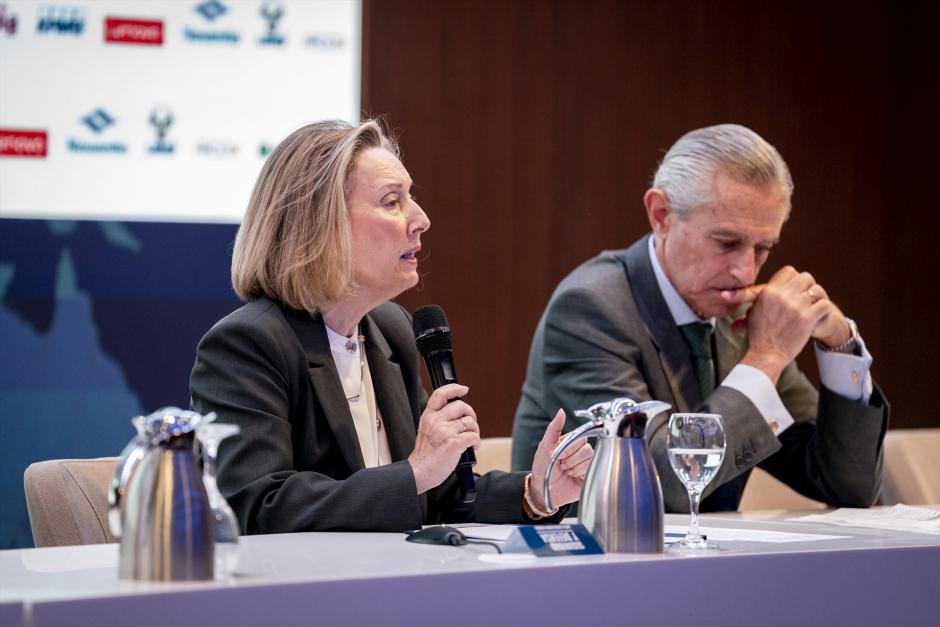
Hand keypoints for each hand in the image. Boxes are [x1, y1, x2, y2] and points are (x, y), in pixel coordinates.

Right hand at [408, 384, 479, 494]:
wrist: (419, 472)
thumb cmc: (425, 455)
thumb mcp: (426, 430)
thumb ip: (438, 419)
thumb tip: (459, 413)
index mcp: (428, 417)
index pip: (440, 394)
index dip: (454, 388)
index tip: (464, 389)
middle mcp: (435, 421)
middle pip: (461, 406)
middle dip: (471, 415)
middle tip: (471, 426)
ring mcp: (444, 432)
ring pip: (470, 422)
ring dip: (475, 431)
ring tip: (471, 440)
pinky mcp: (453, 443)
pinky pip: (473, 436)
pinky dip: (476, 442)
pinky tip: (473, 448)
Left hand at [528, 409, 593, 512]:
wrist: (543, 491)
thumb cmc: (542, 468)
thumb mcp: (545, 447)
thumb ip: (553, 428)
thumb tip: (561, 411)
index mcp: (570, 442)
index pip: (580, 437)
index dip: (570, 448)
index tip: (559, 455)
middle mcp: (579, 452)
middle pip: (587, 448)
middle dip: (571, 458)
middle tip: (561, 465)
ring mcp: (585, 463)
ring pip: (590, 458)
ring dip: (575, 466)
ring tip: (566, 471)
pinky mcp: (588, 475)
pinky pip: (592, 468)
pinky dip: (580, 473)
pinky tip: (572, 476)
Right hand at [720, 265, 831, 382]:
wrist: (766, 355)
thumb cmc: (759, 335)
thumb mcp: (752, 312)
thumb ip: (753, 298)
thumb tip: (728, 294)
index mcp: (769, 291)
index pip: (790, 271)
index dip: (794, 280)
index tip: (794, 290)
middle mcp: (782, 296)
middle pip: (806, 277)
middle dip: (807, 287)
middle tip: (805, 299)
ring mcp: (796, 307)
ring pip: (817, 290)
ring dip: (816, 299)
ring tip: (812, 308)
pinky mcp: (807, 318)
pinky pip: (824, 305)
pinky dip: (823, 310)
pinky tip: (817, 316)